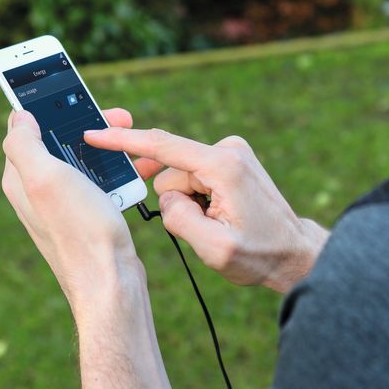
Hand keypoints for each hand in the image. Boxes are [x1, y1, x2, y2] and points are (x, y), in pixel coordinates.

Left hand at [1, 108, 140, 311]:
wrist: (111, 282)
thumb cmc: (80, 231)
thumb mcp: (45, 179)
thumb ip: (24, 144)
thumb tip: (19, 117)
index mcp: (22, 178)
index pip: (27, 128)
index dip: (51, 108)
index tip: (77, 96)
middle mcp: (40, 190)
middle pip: (61, 141)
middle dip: (90, 125)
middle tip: (120, 116)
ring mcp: (65, 204)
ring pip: (86, 159)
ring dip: (110, 147)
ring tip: (135, 142)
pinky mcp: (89, 215)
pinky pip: (103, 181)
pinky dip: (120, 170)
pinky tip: (139, 169)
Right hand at [84, 126, 328, 292]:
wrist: (294, 252)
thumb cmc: (260, 254)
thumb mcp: (214, 249)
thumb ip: (178, 218)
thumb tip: (165, 196)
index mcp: (223, 166)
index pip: (162, 146)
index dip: (123, 140)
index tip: (93, 133)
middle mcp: (228, 150)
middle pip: (171, 172)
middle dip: (178, 201)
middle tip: (205, 227)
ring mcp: (231, 152)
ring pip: (181, 177)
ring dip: (190, 202)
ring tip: (218, 223)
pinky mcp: (231, 159)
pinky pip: (194, 176)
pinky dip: (197, 197)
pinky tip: (218, 215)